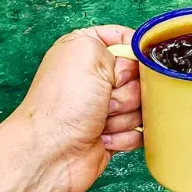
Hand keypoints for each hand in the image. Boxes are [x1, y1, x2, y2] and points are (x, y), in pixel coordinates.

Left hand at [12, 25, 142, 191]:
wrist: (51, 152)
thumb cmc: (61, 104)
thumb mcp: (89, 53)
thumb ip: (119, 46)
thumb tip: (135, 65)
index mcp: (85, 50)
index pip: (124, 39)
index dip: (133, 51)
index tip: (131, 63)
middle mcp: (93, 76)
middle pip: (137, 75)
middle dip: (128, 88)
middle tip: (107, 96)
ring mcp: (104, 105)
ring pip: (140, 103)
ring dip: (124, 114)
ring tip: (100, 119)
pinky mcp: (112, 131)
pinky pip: (137, 130)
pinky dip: (123, 135)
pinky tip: (102, 137)